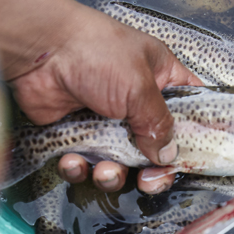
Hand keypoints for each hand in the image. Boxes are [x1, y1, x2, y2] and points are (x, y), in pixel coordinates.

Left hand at [0, 0, 200, 194]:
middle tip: (148, 181)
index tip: (191, 163)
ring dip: (112, 175)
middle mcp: (136, 103)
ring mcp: (105, 120)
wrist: (40, 51)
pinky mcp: (76, 134)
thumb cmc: (95, 52)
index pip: (189, 113)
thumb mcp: (139, 87)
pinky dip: (79, 168)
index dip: (193, 139)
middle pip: (154, 150)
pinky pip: (85, 163)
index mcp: (160, 80)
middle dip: (151, 172)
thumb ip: (158, 124)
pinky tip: (73, 161)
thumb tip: (167, 155)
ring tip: (104, 171)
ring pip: (119, 164)